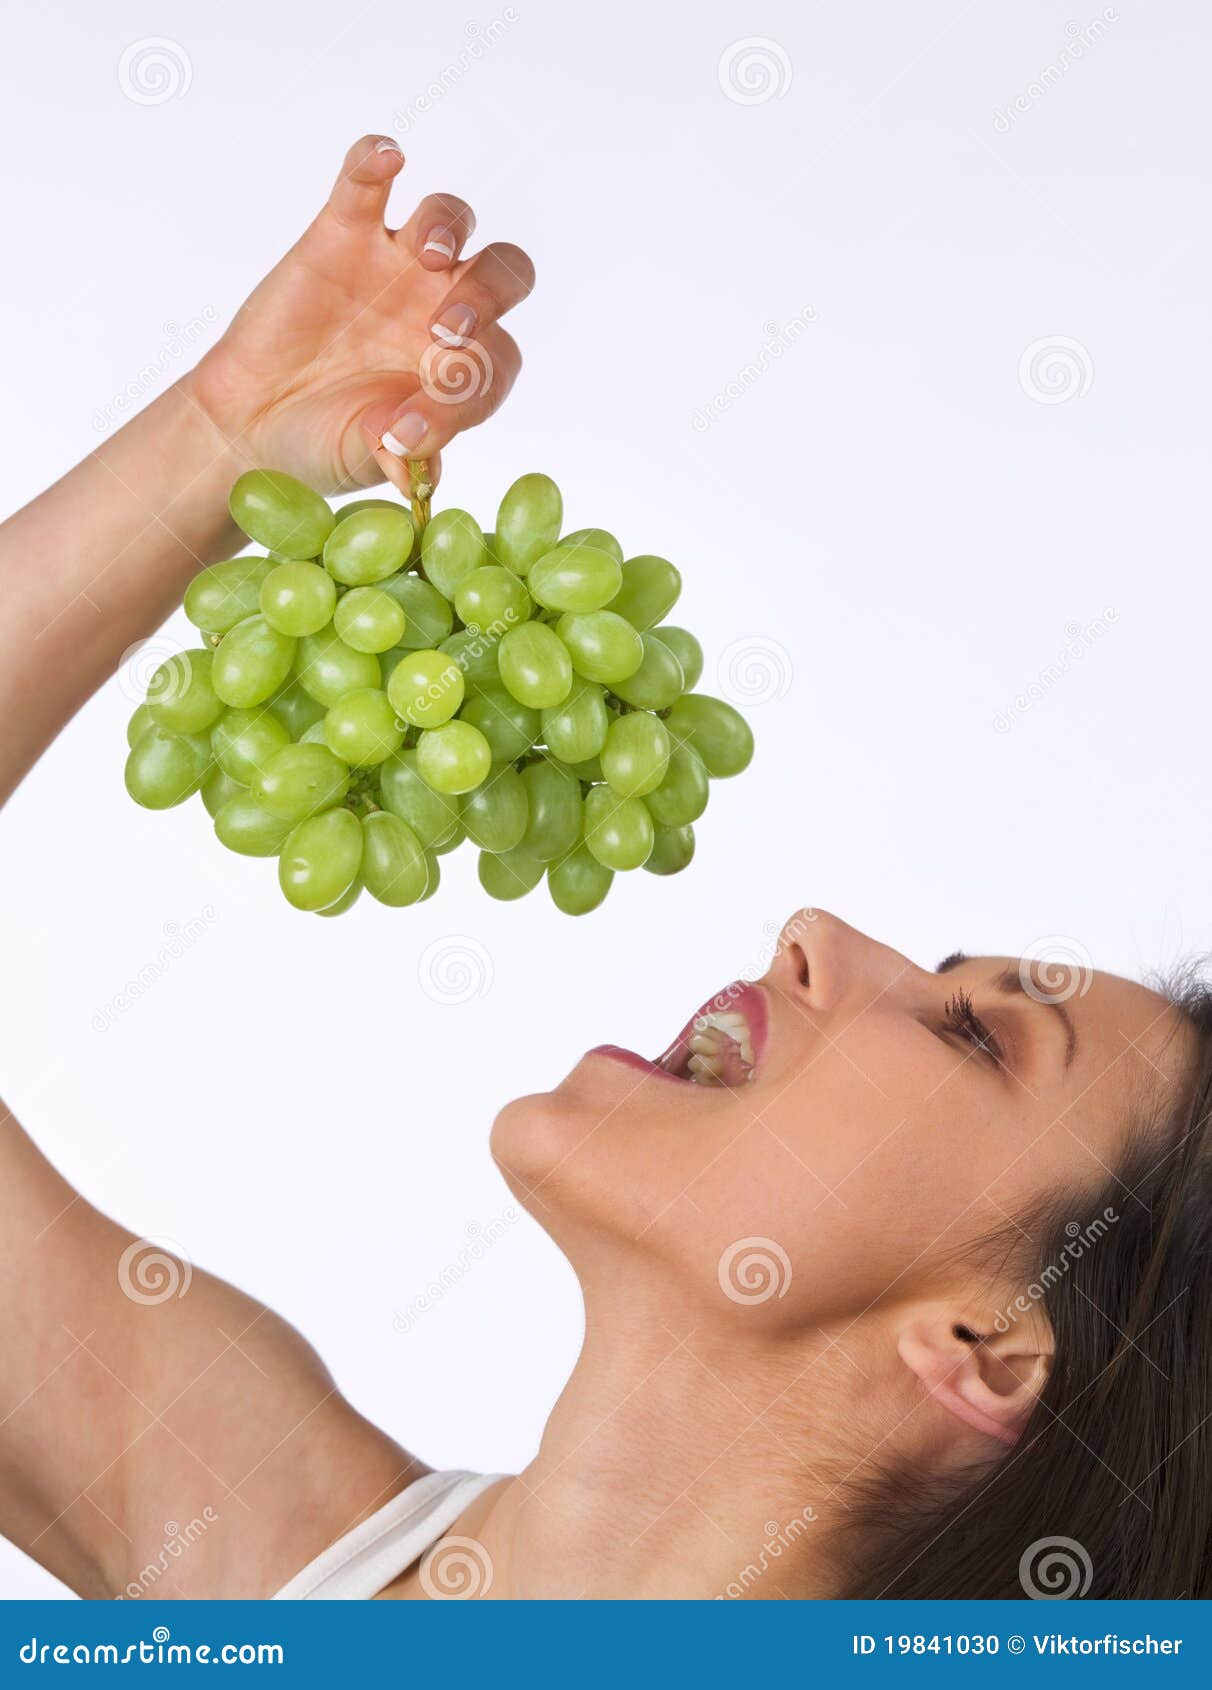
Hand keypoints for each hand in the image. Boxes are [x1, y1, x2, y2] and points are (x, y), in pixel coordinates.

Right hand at [184, 135, 533, 496]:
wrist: (253, 423)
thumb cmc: (325, 443)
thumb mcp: (365, 458)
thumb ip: (399, 456)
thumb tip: (417, 473)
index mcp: (467, 369)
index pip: (496, 362)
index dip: (469, 390)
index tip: (413, 429)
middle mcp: (444, 309)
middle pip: (502, 275)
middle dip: (488, 297)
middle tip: (446, 331)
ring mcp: (398, 266)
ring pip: (450, 218)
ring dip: (449, 227)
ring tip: (428, 257)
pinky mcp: (343, 233)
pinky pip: (367, 182)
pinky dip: (376, 160)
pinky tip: (386, 156)